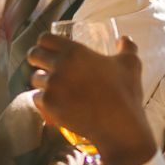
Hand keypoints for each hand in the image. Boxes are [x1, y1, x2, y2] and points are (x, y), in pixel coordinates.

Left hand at [28, 35, 155, 164]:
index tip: (49, 48)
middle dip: (37, 59)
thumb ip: (127, 46)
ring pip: (35, 78)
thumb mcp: (131, 63)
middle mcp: (59, 66)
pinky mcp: (49, 106)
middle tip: (45, 65)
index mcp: (75, 51)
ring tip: (54, 86)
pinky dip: (44, 100)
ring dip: (42, 81)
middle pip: (34, 55)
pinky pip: (37, 98)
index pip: (46, 39)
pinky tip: (55, 102)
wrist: (119, 125)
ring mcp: (52, 87)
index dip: (45, 43)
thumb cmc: (125, 91)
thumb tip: (124, 39)